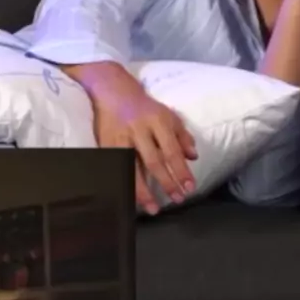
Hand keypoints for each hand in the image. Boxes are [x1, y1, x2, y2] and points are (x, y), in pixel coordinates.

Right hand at [89, 69, 197, 214]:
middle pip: (154, 161)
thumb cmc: (145, 108)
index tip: (190, 187)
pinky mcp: (105, 144)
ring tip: (153, 208)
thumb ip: (182, 135)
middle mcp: (139, 129)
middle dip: (167, 183)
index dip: (181, 171)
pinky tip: (131, 198)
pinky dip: (124, 183)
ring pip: (132, 168)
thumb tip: (193, 157)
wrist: (113, 92)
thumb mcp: (168, 115)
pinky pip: (116, 168)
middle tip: (177, 199)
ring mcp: (120, 138)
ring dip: (144, 191)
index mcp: (158, 121)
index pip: (172, 150)